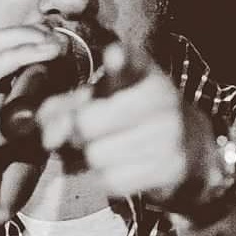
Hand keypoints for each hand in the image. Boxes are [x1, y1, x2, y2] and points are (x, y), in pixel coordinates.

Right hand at [0, 24, 64, 235]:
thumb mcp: (22, 146)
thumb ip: (39, 119)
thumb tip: (73, 95)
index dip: (25, 35)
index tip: (59, 38)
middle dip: (25, 36)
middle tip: (59, 40)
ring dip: (22, 57)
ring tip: (53, 54)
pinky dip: (20, 118)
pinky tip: (45, 117)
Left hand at [36, 42, 220, 202]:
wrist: (191, 152)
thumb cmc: (134, 119)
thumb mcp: (104, 101)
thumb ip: (65, 108)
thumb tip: (45, 132)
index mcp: (144, 73)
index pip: (130, 61)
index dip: (119, 58)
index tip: (112, 54)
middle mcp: (161, 98)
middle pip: (89, 122)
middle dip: (78, 133)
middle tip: (87, 134)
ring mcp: (169, 134)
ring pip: (97, 155)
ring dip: (93, 159)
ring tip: (110, 150)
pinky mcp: (171, 167)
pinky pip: (113, 180)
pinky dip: (109, 179)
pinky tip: (124, 168)